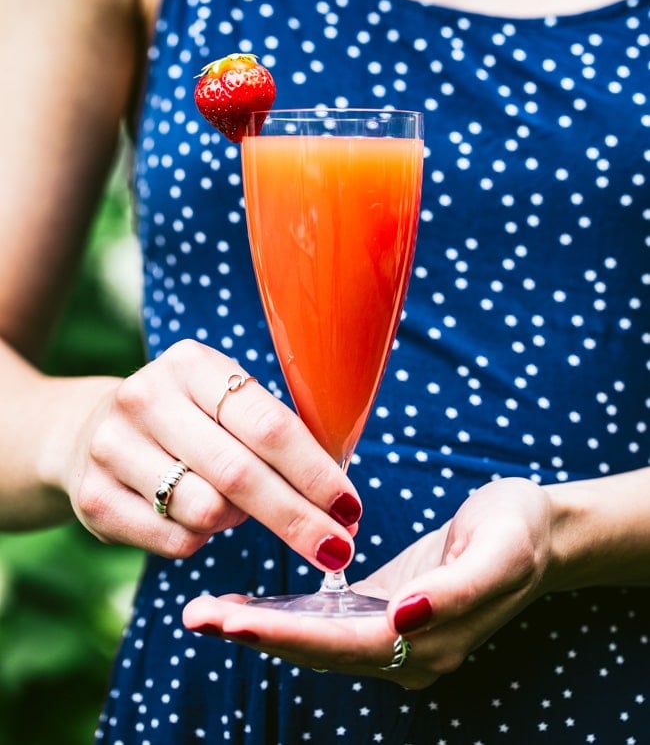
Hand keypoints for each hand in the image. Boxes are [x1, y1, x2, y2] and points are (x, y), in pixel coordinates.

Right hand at [63, 340, 361, 565]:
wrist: (89, 432)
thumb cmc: (187, 419)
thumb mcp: (223, 399)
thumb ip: (272, 429)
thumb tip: (339, 493)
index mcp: (191, 364)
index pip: (268, 425)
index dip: (315, 472)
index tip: (350, 508)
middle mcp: (145, 398)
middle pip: (240, 474)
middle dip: (297, 518)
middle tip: (337, 550)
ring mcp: (112, 448)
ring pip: (207, 511)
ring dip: (240, 521)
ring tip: (239, 507)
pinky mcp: (94, 499)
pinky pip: (176, 540)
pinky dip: (204, 539)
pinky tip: (199, 517)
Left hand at [182, 477, 553, 688]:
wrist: (541, 531)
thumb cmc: (520, 530)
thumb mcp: (501, 550)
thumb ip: (457, 591)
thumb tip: (404, 616)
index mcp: (430, 640)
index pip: (344, 645)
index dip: (287, 637)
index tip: (232, 625)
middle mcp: (408, 650)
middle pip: (320, 650)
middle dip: (258, 636)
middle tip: (196, 617)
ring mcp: (397, 636)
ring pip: (316, 641)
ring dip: (262, 629)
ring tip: (205, 614)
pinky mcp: (388, 613)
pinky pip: (328, 624)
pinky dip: (285, 618)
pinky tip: (249, 606)